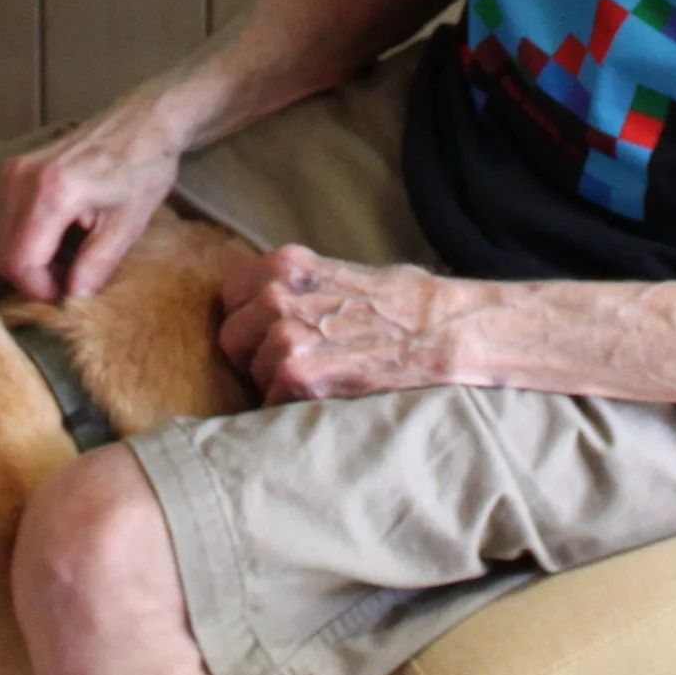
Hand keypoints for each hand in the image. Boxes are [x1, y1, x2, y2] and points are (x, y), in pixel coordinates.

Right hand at [0, 110, 185, 301]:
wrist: (142, 121)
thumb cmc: (143, 168)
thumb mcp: (128, 224)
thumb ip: (96, 264)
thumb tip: (73, 297)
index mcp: (53, 190)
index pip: (19, 261)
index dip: (39, 289)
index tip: (68, 294)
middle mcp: (23, 177)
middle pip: (4, 254)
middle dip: (34, 278)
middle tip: (72, 279)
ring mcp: (14, 169)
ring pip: (3, 240)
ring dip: (31, 260)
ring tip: (71, 258)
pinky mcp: (13, 168)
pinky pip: (7, 220)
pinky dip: (28, 239)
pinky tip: (61, 238)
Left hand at [216, 246, 465, 401]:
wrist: (444, 334)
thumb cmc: (406, 306)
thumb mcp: (343, 274)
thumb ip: (302, 286)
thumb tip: (270, 302)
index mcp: (287, 265)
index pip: (231, 295)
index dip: (249, 320)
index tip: (268, 335)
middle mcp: (277, 296)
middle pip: (231, 339)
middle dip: (255, 356)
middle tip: (294, 365)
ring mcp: (284, 337)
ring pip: (251, 374)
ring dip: (277, 384)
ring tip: (321, 380)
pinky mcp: (297, 376)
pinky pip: (270, 402)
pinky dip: (292, 409)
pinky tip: (325, 398)